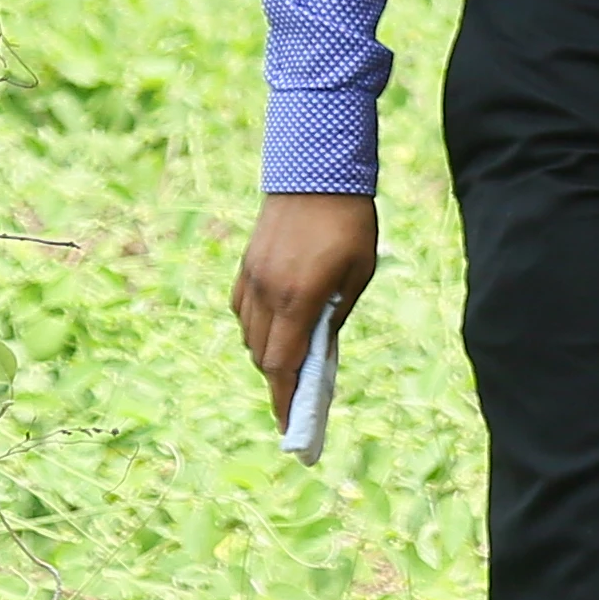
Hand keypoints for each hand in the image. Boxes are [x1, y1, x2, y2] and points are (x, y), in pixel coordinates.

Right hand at [236, 191, 377, 425]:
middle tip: (298, 398)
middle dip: (278, 382)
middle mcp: (267, 293)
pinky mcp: (245, 265)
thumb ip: (334, 317)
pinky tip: (275, 328)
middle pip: (263, 357)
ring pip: (249, 336)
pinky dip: (255, 328)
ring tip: (291, 363)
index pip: (283, 366)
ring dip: (266, 355)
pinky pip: (241, 311)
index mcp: (298, 299)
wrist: (316, 172)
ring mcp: (251, 278)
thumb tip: (320, 354)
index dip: (284, 401)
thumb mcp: (357, 274)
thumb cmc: (349, 223)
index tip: (289, 428)